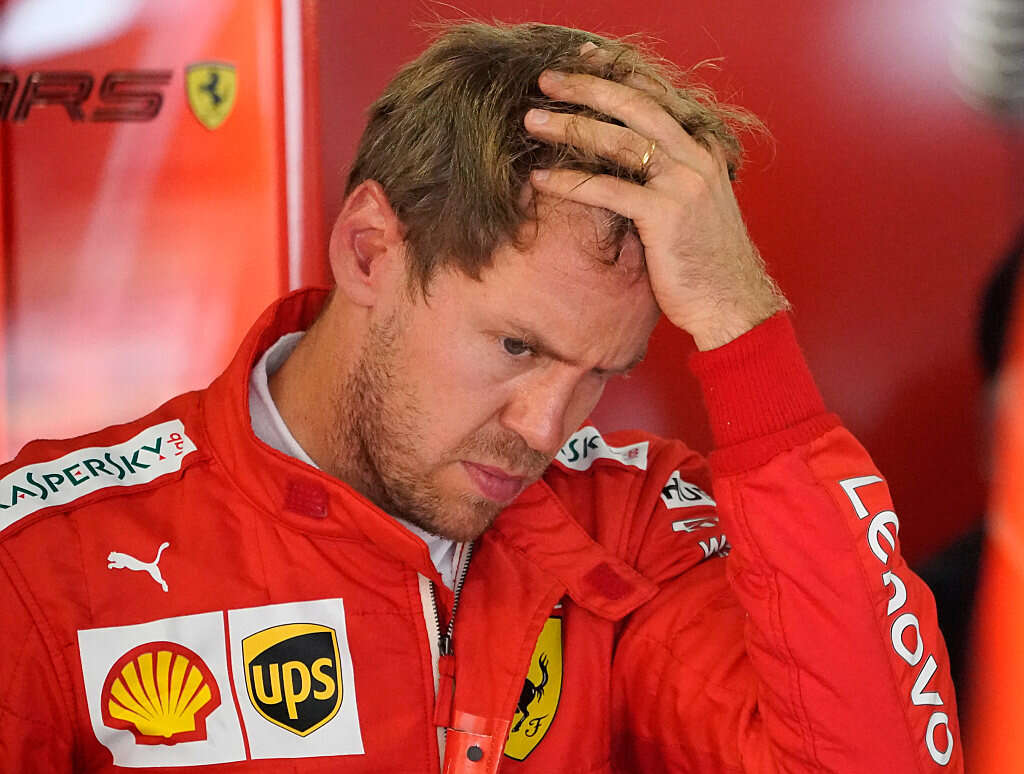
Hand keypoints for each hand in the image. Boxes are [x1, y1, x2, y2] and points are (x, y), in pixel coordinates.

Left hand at [524, 47, 787, 349]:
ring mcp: (683, 184)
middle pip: (635, 107)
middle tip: (546, 80)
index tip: (584, 58)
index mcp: (703, 151)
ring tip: (532, 121)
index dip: (618, 75)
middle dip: (587, 88)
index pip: (658, 97)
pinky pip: (607, 190)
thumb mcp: (692, 207)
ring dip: (570, 127)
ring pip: (619, 141)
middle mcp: (696, 158)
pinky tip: (540, 178)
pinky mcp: (665, 215)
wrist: (731, 303)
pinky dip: (570, 182)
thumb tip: (621, 163)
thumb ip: (665, 179)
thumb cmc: (704, 262)